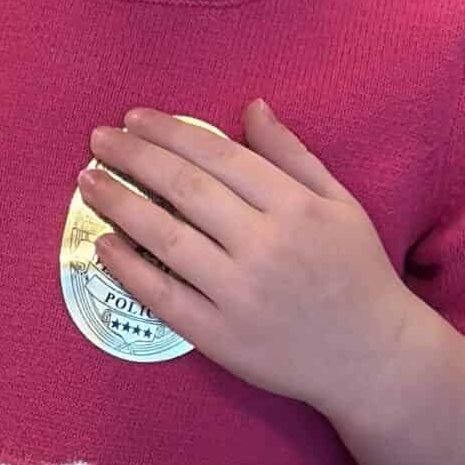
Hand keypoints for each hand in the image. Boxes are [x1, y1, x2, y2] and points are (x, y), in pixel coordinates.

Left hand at [77, 102, 419, 421]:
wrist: (376, 358)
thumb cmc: (358, 272)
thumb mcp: (339, 203)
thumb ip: (292, 155)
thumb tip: (251, 107)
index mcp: (296, 208)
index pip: (219, 157)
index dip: (171, 133)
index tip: (135, 119)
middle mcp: (266, 247)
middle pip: (185, 190)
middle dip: (134, 158)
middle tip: (98, 139)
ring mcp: (241, 294)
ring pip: (166, 238)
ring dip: (120, 204)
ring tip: (87, 181)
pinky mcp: (221, 337)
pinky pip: (163, 296)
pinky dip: (128, 268)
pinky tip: (102, 242)